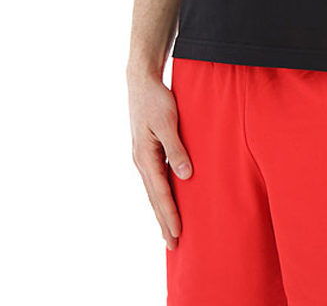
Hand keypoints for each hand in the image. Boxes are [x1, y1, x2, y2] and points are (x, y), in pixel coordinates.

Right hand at [127, 68, 191, 249]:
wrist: (141, 81)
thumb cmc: (156, 100)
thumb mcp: (168, 122)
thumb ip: (176, 149)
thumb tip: (185, 176)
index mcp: (145, 157)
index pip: (160, 193)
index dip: (169, 214)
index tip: (177, 234)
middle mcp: (141, 160)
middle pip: (154, 197)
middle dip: (164, 221)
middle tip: (173, 245)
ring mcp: (143, 156)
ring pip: (154, 190)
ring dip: (162, 210)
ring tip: (170, 230)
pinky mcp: (148, 149)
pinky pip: (155, 178)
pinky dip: (162, 193)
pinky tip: (168, 199)